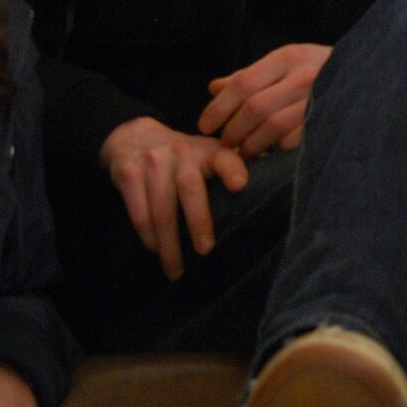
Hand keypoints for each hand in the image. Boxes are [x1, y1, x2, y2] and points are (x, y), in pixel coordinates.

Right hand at [99, 116, 249, 279]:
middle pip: (189, 188)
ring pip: (160, 208)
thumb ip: (235, 168)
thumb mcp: (210, 153)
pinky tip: (156, 251)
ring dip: (168, 243)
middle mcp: (180, 152)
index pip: (224, 157)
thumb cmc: (183, 155)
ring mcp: (152, 163)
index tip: (240, 186)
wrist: (134, 137)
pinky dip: (148, 236)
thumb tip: (278, 182)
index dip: (233, 170)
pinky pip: (138, 212)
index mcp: (206, 150)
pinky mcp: (128, 175)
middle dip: (198, 222)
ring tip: (177, 269)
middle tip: (205, 251)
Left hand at [199, 42, 329, 157]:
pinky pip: (294, 141)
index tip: (205, 126)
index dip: (219, 108)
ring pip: (273, 128)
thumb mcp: (285, 63)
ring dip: (251, 145)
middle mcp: (304, 75)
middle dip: (233, 131)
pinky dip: (276, 150)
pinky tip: (270, 152)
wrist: (370, 75)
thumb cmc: (319, 70)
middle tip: (224, 144)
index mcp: (288, 57)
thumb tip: (213, 88)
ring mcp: (319, 99)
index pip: (242, 83)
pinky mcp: (329, 121)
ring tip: (243, 152)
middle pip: (254, 108)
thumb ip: (250, 76)